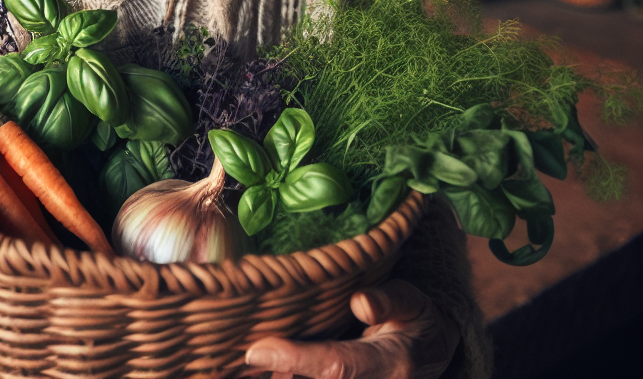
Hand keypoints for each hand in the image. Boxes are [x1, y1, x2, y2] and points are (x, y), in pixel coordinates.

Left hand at [244, 279, 458, 378]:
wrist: (433, 353)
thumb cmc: (416, 319)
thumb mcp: (411, 301)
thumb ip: (388, 301)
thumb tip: (361, 303)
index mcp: (392, 363)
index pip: (337, 365)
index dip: (295, 360)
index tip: (255, 350)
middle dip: (276, 377)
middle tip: (238, 359)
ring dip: (280, 378)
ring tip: (246, 364)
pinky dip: (288, 376)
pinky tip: (265, 368)